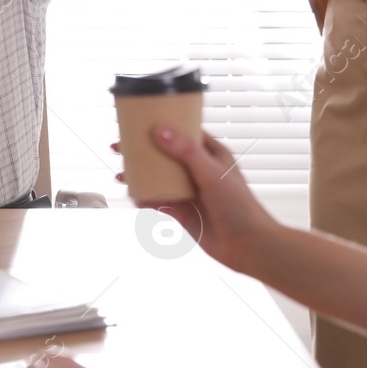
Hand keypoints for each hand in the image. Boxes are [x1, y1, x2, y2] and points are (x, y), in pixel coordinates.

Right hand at [132, 126, 279, 274]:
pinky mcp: (183, 212)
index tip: (137, 121)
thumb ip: (186, 152)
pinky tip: (134, 197)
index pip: (182, 131)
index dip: (160, 124)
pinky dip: (144, 198)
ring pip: (158, 178)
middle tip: (118, 148)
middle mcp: (198, 170)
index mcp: (211, 153)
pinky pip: (158, 201)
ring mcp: (189, 191)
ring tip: (120, 174)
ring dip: (139, 175)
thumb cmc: (240, 206)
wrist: (248, 246)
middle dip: (141, 151)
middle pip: (164, 154)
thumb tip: (160, 130)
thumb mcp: (212, 173)